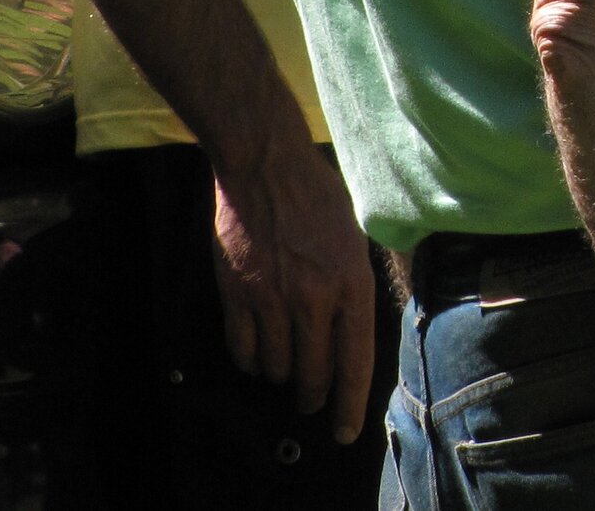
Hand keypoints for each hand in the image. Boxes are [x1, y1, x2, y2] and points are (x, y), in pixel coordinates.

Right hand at [211, 139, 380, 443]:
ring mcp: (271, 299)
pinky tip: (257, 354)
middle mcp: (314, 297)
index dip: (350, 403)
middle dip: (314, 395)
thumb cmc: (318, 193)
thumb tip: (358, 323)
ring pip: (277, 368)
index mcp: (352, 281)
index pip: (355, 360)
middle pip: (314, 374)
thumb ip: (358, 280)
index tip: (345, 430)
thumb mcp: (357, 233)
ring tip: (287, 368)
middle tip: (313, 399)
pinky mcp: (236, 294)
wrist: (265, 165)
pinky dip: (250, 361)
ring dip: (283, 376)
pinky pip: (242, 350)